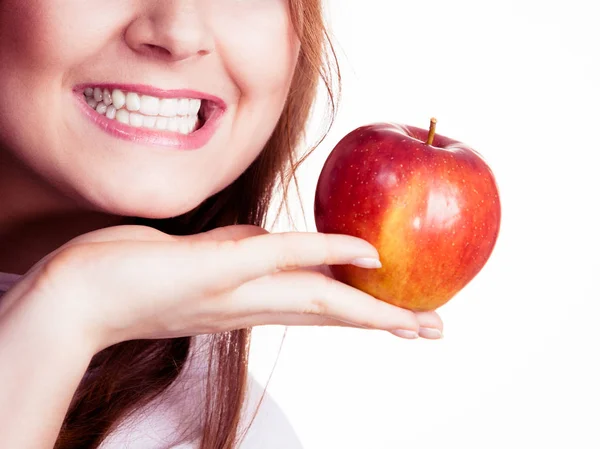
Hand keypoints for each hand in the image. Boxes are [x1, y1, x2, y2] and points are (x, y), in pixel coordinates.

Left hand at [13, 224, 442, 351]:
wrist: (76, 294)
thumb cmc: (132, 274)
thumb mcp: (196, 259)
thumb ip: (238, 252)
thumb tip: (273, 243)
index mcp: (249, 302)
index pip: (315, 309)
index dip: (362, 314)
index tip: (400, 318)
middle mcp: (251, 303)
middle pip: (329, 312)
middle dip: (384, 321)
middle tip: (434, 330)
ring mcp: (235, 289)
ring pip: (316, 298)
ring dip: (371, 306)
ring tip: (417, 319)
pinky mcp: (213, 270)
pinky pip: (278, 257)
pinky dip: (324, 253)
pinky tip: (363, 255)